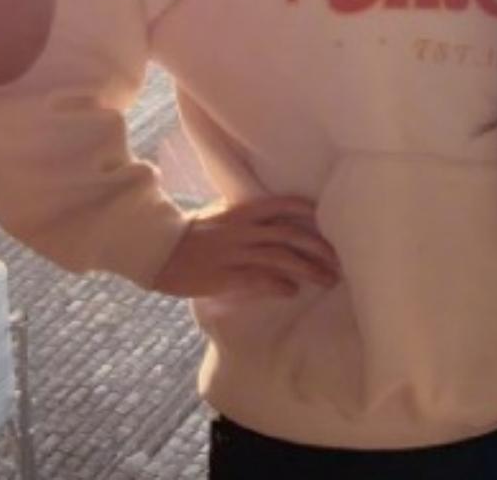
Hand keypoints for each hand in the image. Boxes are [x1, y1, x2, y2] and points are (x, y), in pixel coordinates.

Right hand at [151, 195, 338, 298]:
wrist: (157, 250)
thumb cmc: (189, 233)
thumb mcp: (219, 214)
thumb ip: (245, 216)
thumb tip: (270, 219)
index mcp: (243, 210)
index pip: (284, 205)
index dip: (310, 213)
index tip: (331, 224)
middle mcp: (244, 229)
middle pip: (292, 235)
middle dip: (319, 248)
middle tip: (339, 261)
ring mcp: (236, 252)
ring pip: (282, 258)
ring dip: (309, 270)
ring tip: (327, 280)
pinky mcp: (226, 276)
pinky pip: (261, 280)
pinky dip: (281, 285)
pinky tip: (293, 291)